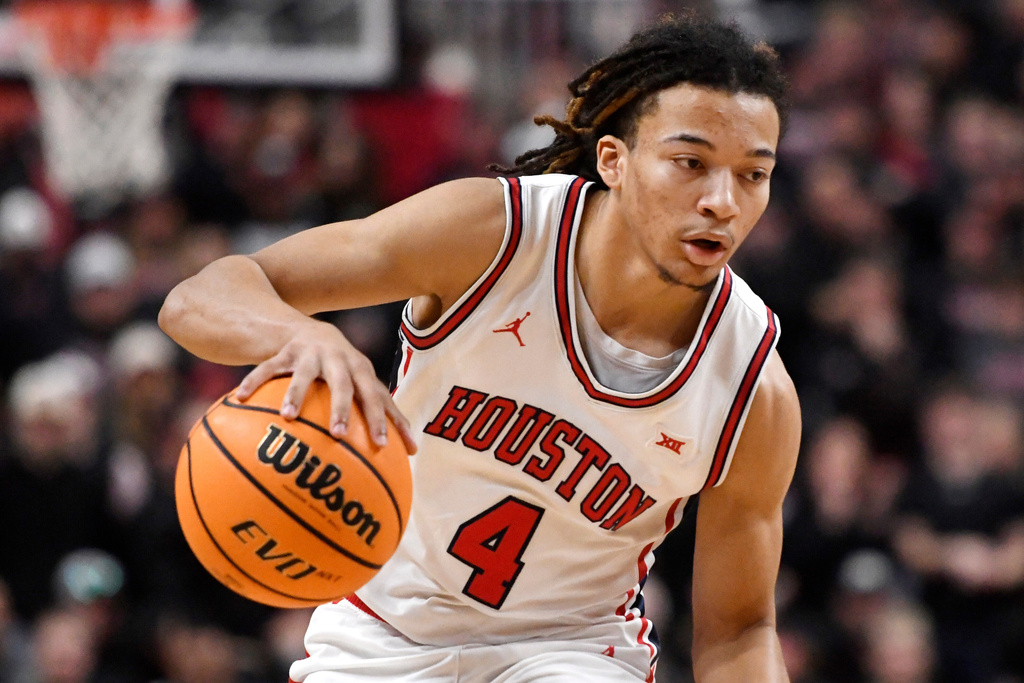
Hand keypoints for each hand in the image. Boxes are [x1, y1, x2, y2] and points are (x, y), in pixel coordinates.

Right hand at [234, 319, 417, 453]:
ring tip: (288, 417)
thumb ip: (387, 415)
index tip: (383, 446)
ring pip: (302, 375)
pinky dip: (254, 381)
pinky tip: (239, 398)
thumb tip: (415, 454)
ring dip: (295, 394)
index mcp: (361, 371)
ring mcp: (310, 354)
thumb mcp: (368, 386)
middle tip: (339, 434)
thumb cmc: (347, 371)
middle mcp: (338, 360)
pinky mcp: (284, 352)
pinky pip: (267, 367)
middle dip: (341, 408)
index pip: (375, 397)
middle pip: (342, 384)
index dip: (381, 420)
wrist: (313, 332)